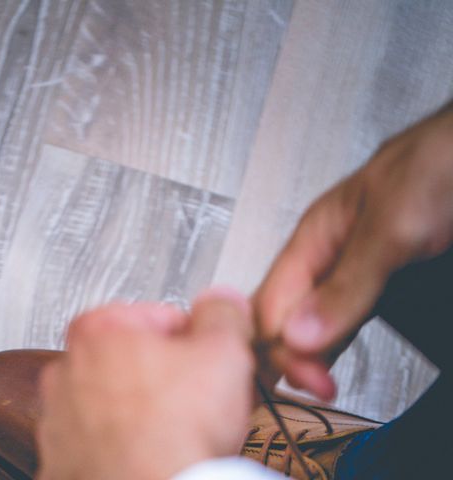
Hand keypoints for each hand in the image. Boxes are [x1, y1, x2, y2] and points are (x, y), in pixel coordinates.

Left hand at [37, 291, 254, 479]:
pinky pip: (105, 440)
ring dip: (147, 411)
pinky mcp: (62, 460)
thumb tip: (221, 303)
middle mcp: (67, 370)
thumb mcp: (222, 353)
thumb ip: (222, 314)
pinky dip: (126, 444)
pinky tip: (155, 455)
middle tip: (199, 398)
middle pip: (137, 359)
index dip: (196, 339)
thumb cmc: (171, 435)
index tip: (208, 359)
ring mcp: (59, 418)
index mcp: (98, 330)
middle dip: (170, 375)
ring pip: (119, 402)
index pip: (161, 316)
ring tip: (179, 432)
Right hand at [254, 103, 452, 399]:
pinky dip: (336, 344)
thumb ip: (346, 283)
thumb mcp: (392, 227)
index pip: (273, 300)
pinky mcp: (384, 281)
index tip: (310, 379)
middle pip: (288, 312)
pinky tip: (335, 360)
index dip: (282, 343)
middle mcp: (329, 255)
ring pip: (315, 319)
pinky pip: (346, 318)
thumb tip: (299, 334)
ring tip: (318, 385)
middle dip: (291, 352)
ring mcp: (356, 270)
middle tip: (315, 388)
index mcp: (315, 236)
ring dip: (311, 353)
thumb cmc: (443, 163)